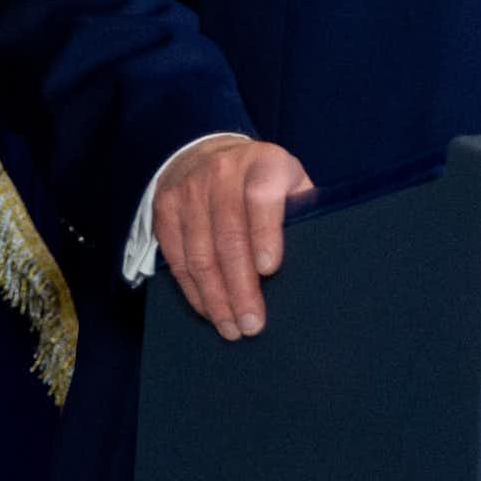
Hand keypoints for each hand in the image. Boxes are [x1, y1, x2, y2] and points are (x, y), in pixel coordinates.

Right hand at [154, 135, 314, 339]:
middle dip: (241, 286)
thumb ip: (302, 208)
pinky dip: (194, 291)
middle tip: (253, 324)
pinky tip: (210, 310)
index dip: (265, 234)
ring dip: (216, 298)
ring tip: (232, 328)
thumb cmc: (263, 177)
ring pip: (200, 255)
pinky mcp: (165, 211)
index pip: (261, 198)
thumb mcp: (290, 179)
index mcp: (263, 163)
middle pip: (228, 237)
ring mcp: (189, 192)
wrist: (208, 152)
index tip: (270, 270)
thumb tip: (314, 258)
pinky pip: (177, 260)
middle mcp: (222, 173)